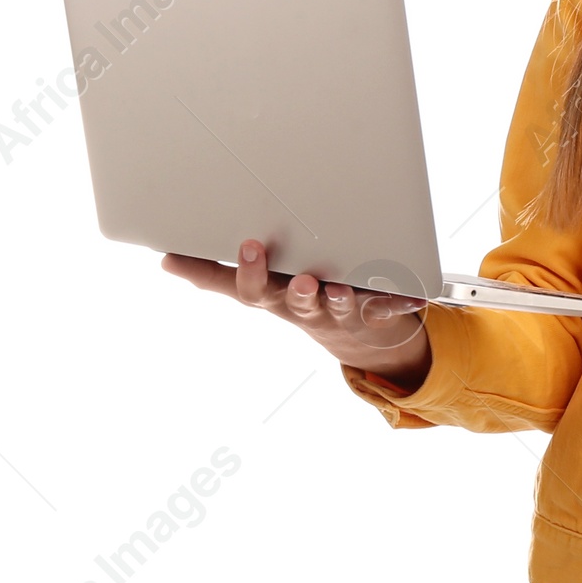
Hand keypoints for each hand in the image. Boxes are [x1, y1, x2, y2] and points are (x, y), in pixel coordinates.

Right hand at [161, 238, 431, 384]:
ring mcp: (344, 312)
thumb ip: (213, 273)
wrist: (361, 338)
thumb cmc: (300, 298)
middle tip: (299, 280)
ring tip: (341, 289)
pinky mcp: (379, 311)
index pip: (254, 290)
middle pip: (298, 303)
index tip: (251, 245)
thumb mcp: (256, 287)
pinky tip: (416, 294)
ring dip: (341, 300)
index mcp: (277, 297)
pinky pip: (391, 306)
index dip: (250, 272)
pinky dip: (401, 301)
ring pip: (340, 308)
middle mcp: (309, 308)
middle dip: (296, 292)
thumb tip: (166, 258)